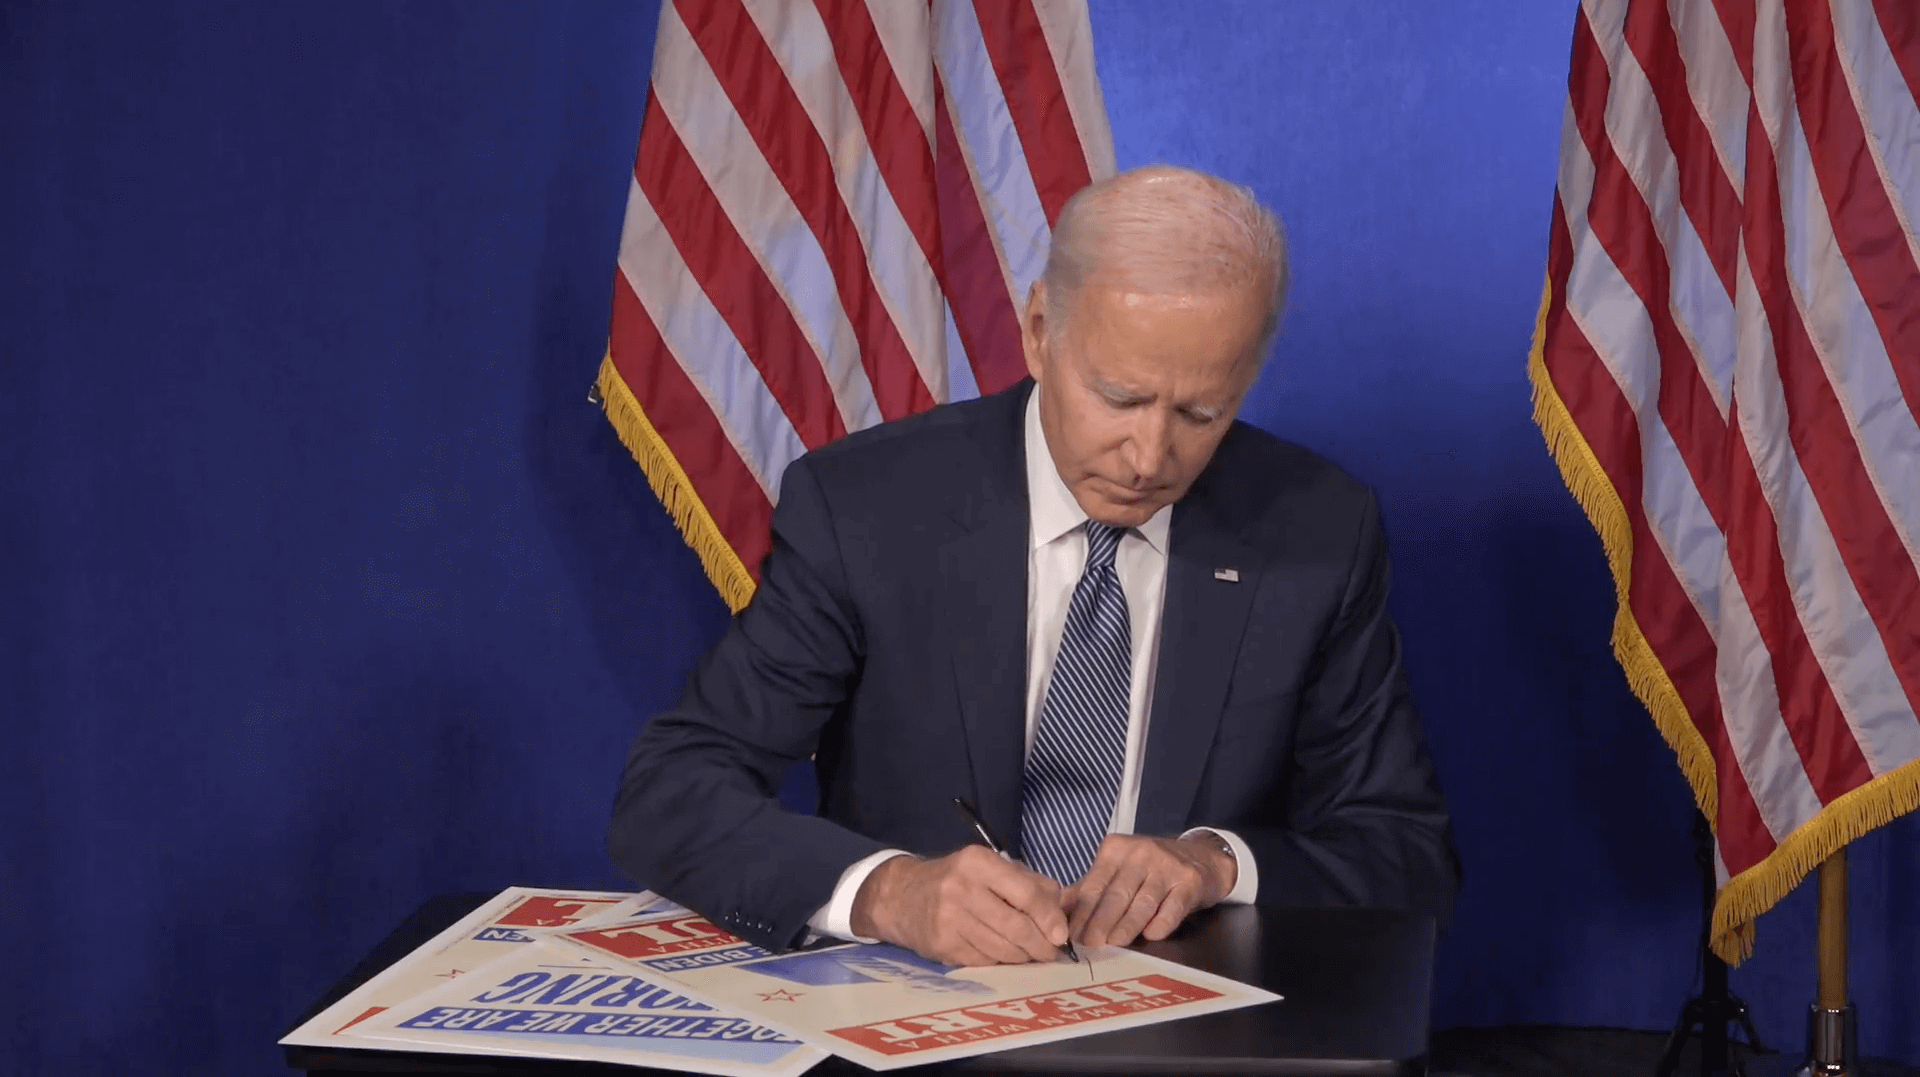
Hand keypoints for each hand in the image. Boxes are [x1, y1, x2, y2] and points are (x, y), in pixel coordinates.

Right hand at [849, 845, 1070, 965]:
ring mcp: (948, 919)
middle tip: (1052, 952)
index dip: (1048, 917)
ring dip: (1023, 957)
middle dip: (1041, 945)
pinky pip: (984, 961)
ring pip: (1002, 949)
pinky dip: (1000, 962)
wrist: (901, 896)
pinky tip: (1003, 956)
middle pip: (1016, 926)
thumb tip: (1062, 905)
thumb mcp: (989, 867)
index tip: (1061, 934)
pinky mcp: (941, 945)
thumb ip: (1028, 882)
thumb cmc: (956, 879)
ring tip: (1030, 954)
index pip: (1025, 893)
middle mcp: (961, 889)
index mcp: (978, 862)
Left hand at [1064, 833, 1235, 946]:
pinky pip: (1172, 907)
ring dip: (1126, 925)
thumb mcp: (1118, 870)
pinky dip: (1161, 922)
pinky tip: (1150, 935)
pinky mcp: (1189, 881)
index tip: (1069, 935)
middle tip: (1088, 945)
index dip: (1080, 912)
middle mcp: (1140, 853)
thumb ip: (1089, 888)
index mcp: (1115, 849)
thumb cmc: (1150, 869)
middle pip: (1116, 893)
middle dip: (1100, 921)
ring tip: (1114, 944)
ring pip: (1142, 901)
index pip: (1094, 884)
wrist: (1201, 858)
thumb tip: (1057, 909)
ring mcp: (1166, 866)